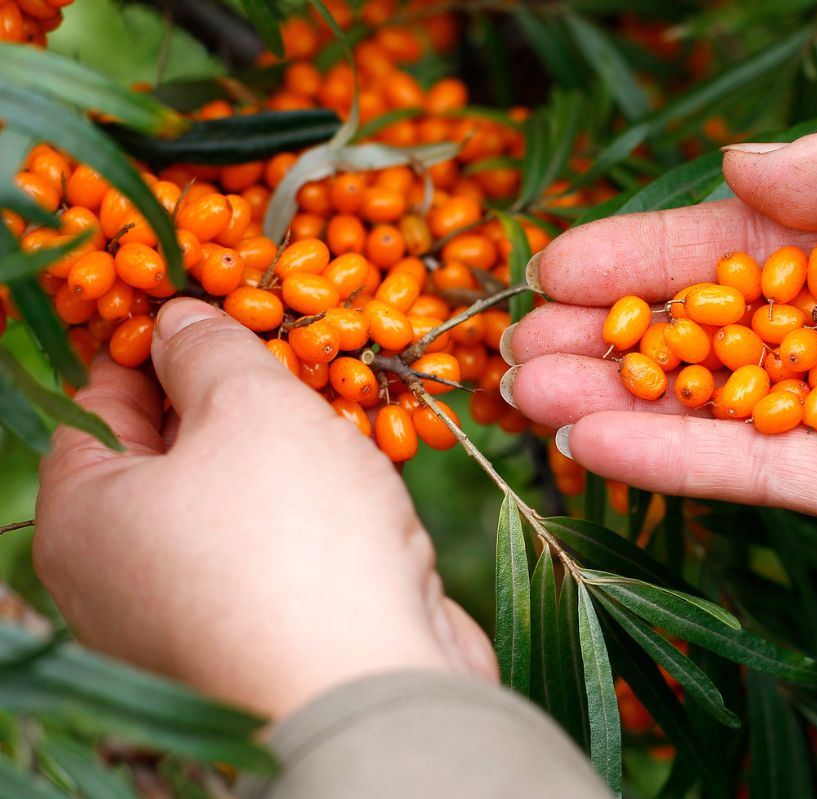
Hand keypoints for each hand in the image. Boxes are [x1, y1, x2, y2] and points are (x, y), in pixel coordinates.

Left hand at [34, 299, 497, 719]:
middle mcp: (124, 576)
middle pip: (171, 451)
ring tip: (337, 396)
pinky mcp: (270, 634)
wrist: (376, 688)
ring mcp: (199, 613)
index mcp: (83, 518)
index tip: (214, 300)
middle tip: (289, 342)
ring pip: (235, 498)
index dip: (155, 340)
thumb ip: (208, 348)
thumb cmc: (291, 537)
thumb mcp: (248, 406)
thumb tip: (178, 319)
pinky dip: (316, 504)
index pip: (98, 401)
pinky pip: (281, 546)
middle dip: (233, 393)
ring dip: (286, 448)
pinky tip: (363, 470)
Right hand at [505, 94, 816, 568]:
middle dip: (605, 333)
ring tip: (521, 389)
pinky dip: (666, 455)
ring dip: (611, 396)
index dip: (640, 253)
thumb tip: (737, 166)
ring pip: (706, 403)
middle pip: (701, 330)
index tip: (556, 261)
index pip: (729, 246)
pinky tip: (587, 439)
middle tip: (514, 338)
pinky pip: (744, 470)